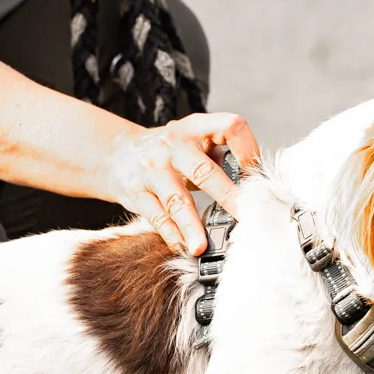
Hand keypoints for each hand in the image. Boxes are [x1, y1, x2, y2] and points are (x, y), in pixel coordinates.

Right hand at [104, 113, 262, 253]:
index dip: (248, 150)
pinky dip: (171, 234)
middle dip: (228, 197)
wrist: (119, 154)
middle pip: (205, 171)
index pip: (230, 127)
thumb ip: (220, 157)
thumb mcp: (194, 142)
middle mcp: (174, 145)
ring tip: (201, 246)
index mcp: (196, 127)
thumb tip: (254, 187)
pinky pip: (156, 216)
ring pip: (176, 199)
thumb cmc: (169, 152)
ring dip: (191, 226)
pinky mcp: (136, 191)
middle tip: (245, 218)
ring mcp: (153, 168)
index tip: (255, 176)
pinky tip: (182, 246)